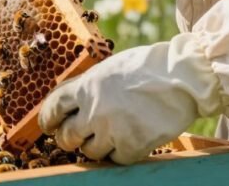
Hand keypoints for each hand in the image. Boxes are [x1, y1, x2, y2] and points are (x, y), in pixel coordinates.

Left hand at [38, 39, 212, 164]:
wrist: (182, 76)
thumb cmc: (146, 67)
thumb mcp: (108, 68)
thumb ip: (88, 85)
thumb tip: (69, 101)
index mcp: (86, 86)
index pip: (53, 108)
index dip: (47, 120)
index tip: (49, 125)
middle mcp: (94, 110)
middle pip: (66, 137)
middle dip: (68, 138)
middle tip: (76, 136)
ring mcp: (113, 130)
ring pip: (89, 152)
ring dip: (95, 147)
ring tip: (108, 135)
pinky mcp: (133, 146)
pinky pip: (115, 160)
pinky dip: (119, 154)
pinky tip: (127, 141)